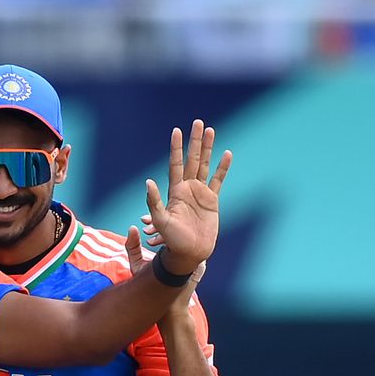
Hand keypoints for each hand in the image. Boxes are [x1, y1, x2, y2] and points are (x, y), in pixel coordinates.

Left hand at [142, 119, 231, 274]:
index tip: (176, 131)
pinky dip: (223, 167)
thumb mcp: (160, 221)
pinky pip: (218, 180)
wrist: (189, 253)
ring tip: (211, 130)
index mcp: (174, 191)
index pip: (175, 164)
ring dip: (208, 148)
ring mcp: (200, 193)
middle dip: (195, 141)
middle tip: (198, 122)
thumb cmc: (172, 240)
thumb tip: (148, 181)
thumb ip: (154, 202)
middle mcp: (187, 188)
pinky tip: (227, 153)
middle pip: (192, 159)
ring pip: (205, 165)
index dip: (176, 148)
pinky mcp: (212, 201)